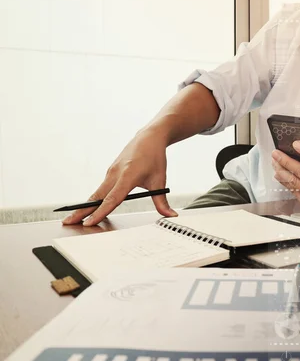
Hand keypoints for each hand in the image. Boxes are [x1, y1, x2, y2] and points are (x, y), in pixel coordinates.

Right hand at [62, 129, 177, 225]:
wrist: (149, 138)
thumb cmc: (155, 157)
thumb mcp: (160, 181)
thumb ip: (162, 201)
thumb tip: (171, 215)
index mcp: (128, 176)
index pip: (112, 199)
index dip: (100, 212)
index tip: (89, 223)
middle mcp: (115, 173)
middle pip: (96, 197)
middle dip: (81, 211)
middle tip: (68, 223)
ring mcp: (111, 172)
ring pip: (96, 193)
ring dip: (84, 206)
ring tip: (72, 218)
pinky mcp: (110, 171)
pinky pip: (100, 188)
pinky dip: (92, 199)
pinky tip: (86, 208)